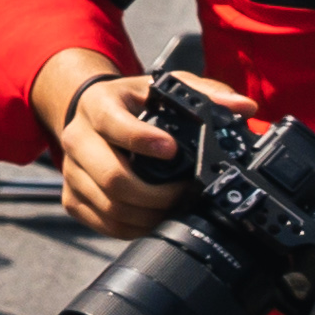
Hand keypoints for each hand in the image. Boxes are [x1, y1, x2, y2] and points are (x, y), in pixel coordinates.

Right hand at [48, 60, 244, 237]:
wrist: (88, 113)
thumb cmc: (132, 102)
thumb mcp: (163, 87)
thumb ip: (204, 92)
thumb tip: (243, 107)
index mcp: (98, 106)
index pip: (114, 125)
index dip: (143, 141)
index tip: (172, 150)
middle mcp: (77, 138)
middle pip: (112, 178)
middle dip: (156, 195)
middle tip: (184, 193)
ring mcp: (71, 172)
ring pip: (110, 207)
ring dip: (149, 215)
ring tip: (174, 209)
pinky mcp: (71, 197)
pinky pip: (104, 223)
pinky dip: (134, 227)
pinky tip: (153, 218)